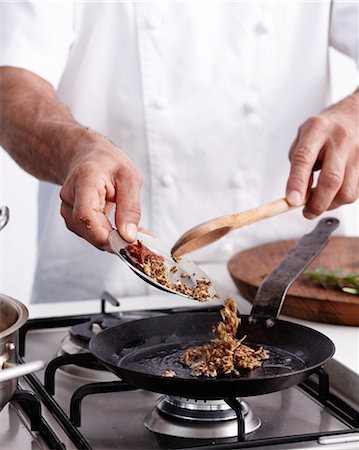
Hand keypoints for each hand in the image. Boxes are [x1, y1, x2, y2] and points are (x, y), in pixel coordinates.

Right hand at [60, 135, 141, 249]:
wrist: (87, 156)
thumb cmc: (108, 163)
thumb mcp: (129, 177)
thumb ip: (130, 207)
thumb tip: (129, 236)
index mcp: (84, 181)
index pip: (86, 216)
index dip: (104, 235)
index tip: (126, 242)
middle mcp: (70, 197)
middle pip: (89, 230)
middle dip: (116, 240)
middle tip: (142, 239)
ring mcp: (68, 210)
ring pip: (91, 236)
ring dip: (114, 239)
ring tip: (134, 230)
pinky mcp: (72, 220)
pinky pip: (91, 234)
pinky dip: (109, 236)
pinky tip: (121, 229)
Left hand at [286, 90, 358, 218]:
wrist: (356, 114)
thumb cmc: (325, 129)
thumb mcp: (304, 137)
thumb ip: (298, 163)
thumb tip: (299, 194)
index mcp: (317, 129)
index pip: (304, 159)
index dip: (296, 182)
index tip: (291, 201)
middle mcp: (340, 139)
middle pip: (331, 179)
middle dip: (317, 203)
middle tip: (307, 212)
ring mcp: (358, 151)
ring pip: (347, 190)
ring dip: (331, 204)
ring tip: (320, 203)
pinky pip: (357, 191)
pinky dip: (343, 199)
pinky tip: (335, 194)